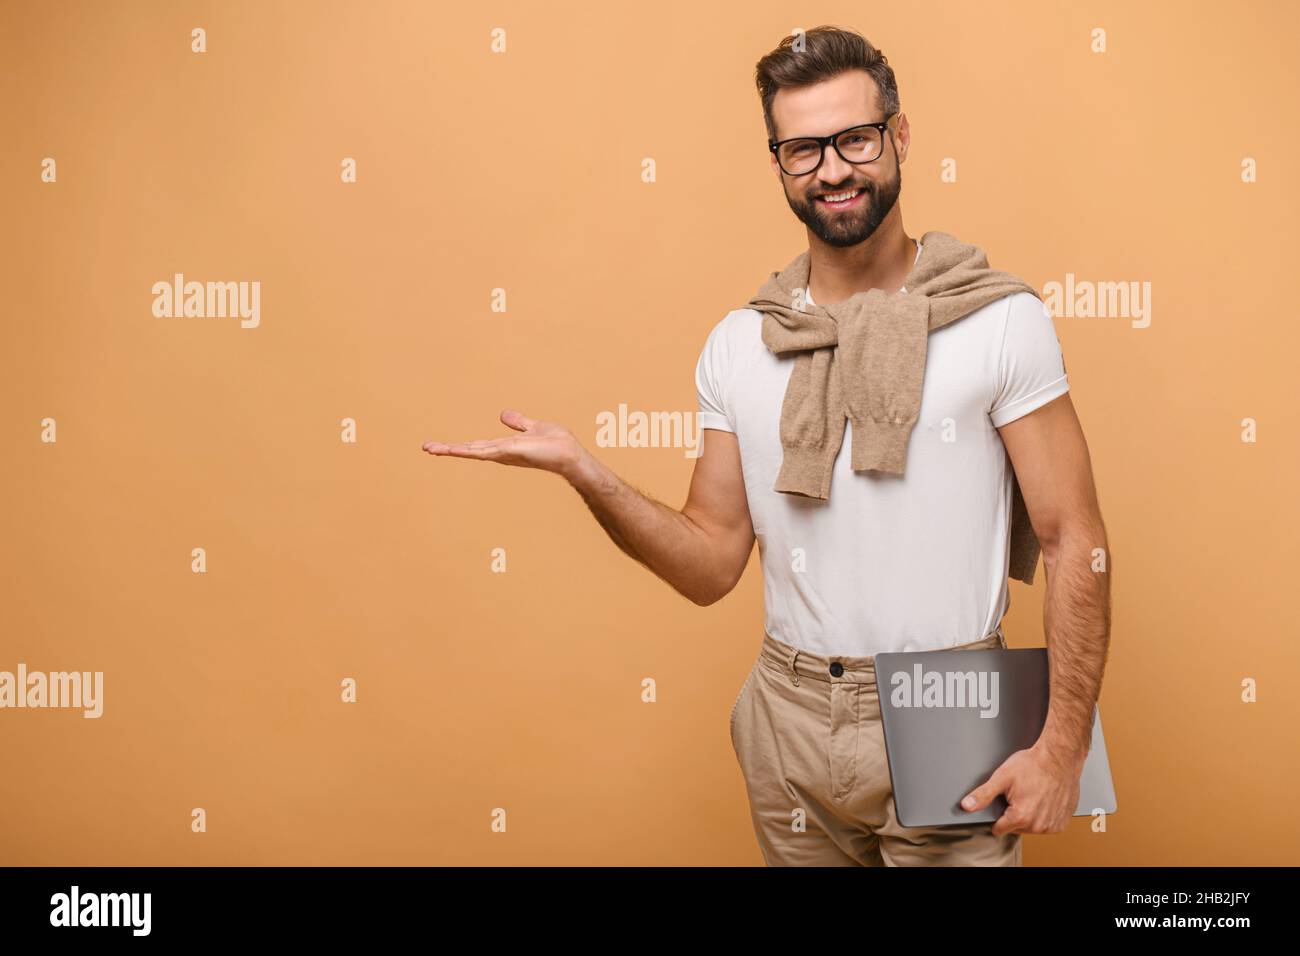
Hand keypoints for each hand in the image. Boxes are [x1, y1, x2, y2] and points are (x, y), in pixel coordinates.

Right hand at [422, 409, 583, 478]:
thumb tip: (503, 414)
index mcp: (505, 447)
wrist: (569, 454)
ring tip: (429, 448)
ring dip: (450, 449)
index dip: (461, 445)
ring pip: (471, 451)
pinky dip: (466, 450)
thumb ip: (518, 422)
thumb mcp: (534, 427)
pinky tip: (452, 449)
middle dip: (448, 449)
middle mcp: (500, 452)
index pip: (478, 445)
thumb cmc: (557, 443)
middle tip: (426, 447)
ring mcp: (503, 453)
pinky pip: (482, 451)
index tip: (442, 445)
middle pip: (469, 449)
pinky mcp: (507, 452)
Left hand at [959, 744, 1083, 836]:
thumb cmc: (1033, 764)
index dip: (997, 815)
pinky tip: (1044, 799)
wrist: (1059, 757)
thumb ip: (983, 795)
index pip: (998, 829)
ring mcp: (1051, 826)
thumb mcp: (1002, 777)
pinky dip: (1044, 815)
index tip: (1003, 802)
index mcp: (1020, 816)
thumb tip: (967, 806)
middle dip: (1014, 813)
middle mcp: (1037, 825)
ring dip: (1029, 814)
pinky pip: (1046, 825)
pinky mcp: (1061, 823)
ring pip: (1030, 827)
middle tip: (1019, 793)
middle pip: (1015, 827)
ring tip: (1032, 794)